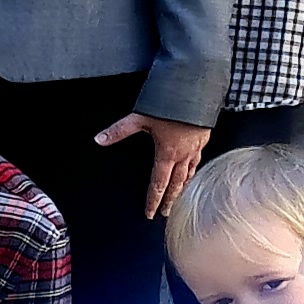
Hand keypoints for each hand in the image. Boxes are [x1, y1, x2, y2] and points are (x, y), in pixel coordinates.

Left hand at [94, 110, 208, 216]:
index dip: (153, 200)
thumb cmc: (170, 104)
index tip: (150, 213)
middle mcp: (183, 154)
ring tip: (179, 196)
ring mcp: (196, 147)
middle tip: (166, 212)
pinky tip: (192, 169)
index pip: (158, 183)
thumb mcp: (140, 117)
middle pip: (176, 184)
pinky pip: (198, 159)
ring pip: (190, 173)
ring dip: (183, 187)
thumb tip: (99, 139)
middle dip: (170, 199)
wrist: (197, 90)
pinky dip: (194, 169)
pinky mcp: (204, 138)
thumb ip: (119, 130)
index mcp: (167, 153)